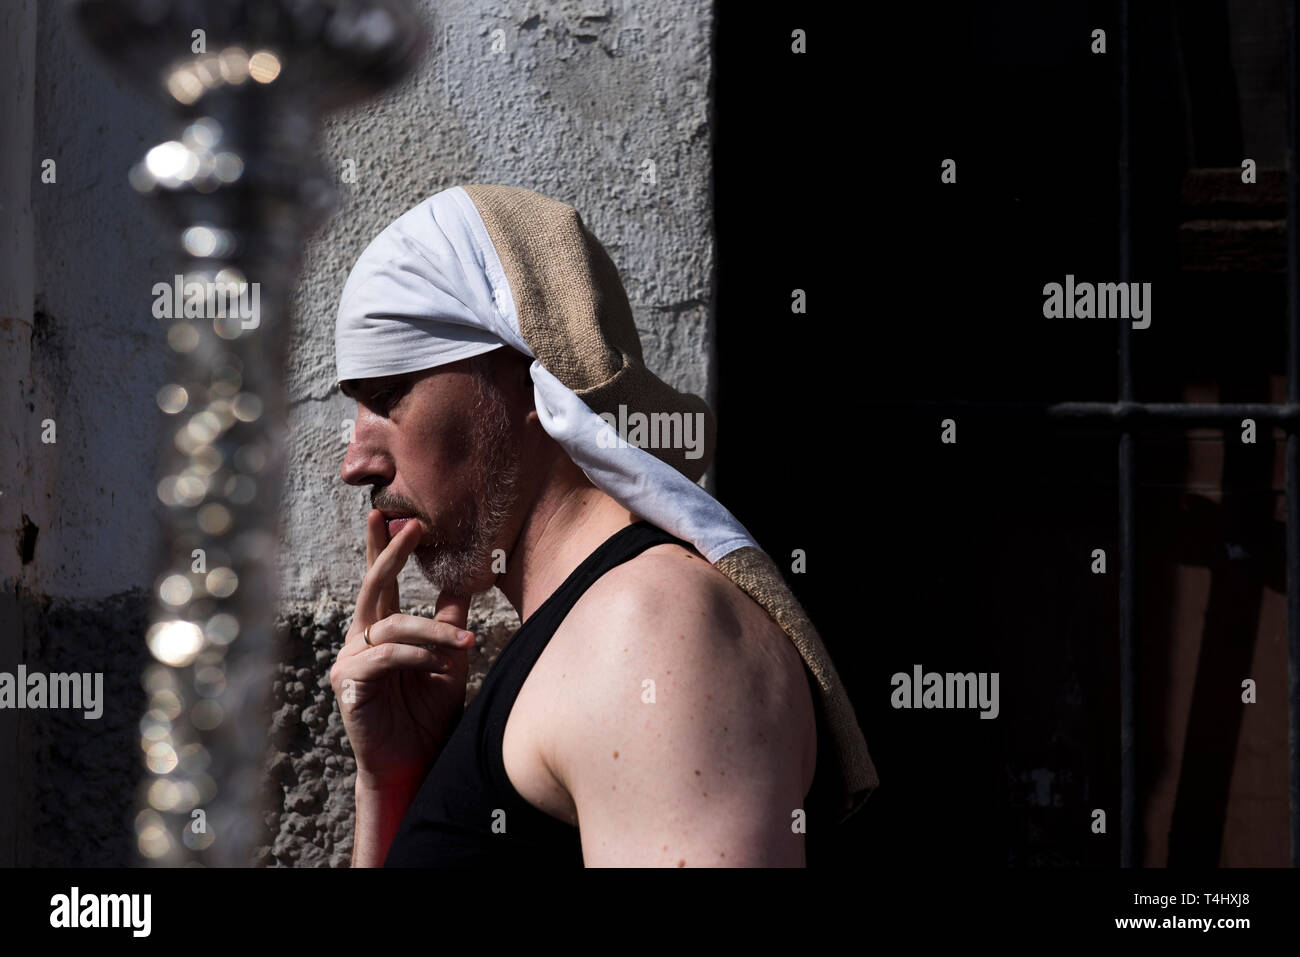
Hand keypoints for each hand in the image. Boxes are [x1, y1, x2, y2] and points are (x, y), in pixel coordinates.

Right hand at [330, 509, 473, 791]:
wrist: (416, 761)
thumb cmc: (429, 712)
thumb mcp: (448, 659)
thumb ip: (449, 620)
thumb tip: (464, 579)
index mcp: (383, 629)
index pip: (383, 581)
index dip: (384, 548)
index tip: (389, 515)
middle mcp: (362, 638)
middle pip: (376, 587)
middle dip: (392, 554)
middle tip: (411, 525)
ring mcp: (351, 659)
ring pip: (391, 625)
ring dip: (432, 631)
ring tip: (464, 642)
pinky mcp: (348, 683)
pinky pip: (384, 657)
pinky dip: (413, 656)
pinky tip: (433, 665)